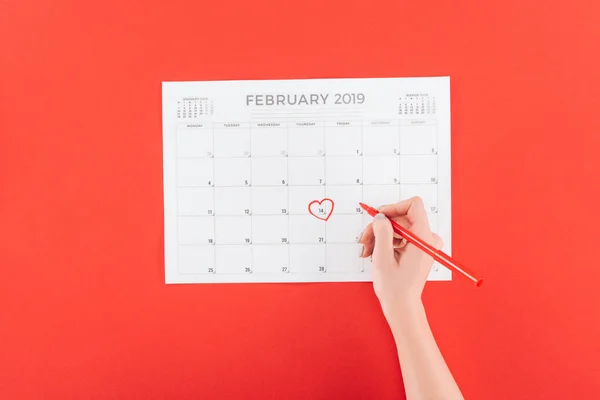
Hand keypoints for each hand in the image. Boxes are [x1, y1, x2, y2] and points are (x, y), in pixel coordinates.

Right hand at [358, 197, 442, 315]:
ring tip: (367, 250)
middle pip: (401, 218)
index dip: (393, 207)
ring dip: (379, 236)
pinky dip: (385, 242)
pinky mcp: (417, 249)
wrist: (402, 306)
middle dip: (380, 227)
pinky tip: (374, 253)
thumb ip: (382, 232)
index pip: (413, 205)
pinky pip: (399, 237)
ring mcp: (423, 244)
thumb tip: (380, 216)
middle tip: (365, 239)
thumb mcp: (383, 257)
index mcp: (424, 238)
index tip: (379, 217)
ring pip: (397, 228)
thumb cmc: (395, 288)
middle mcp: (427, 238)